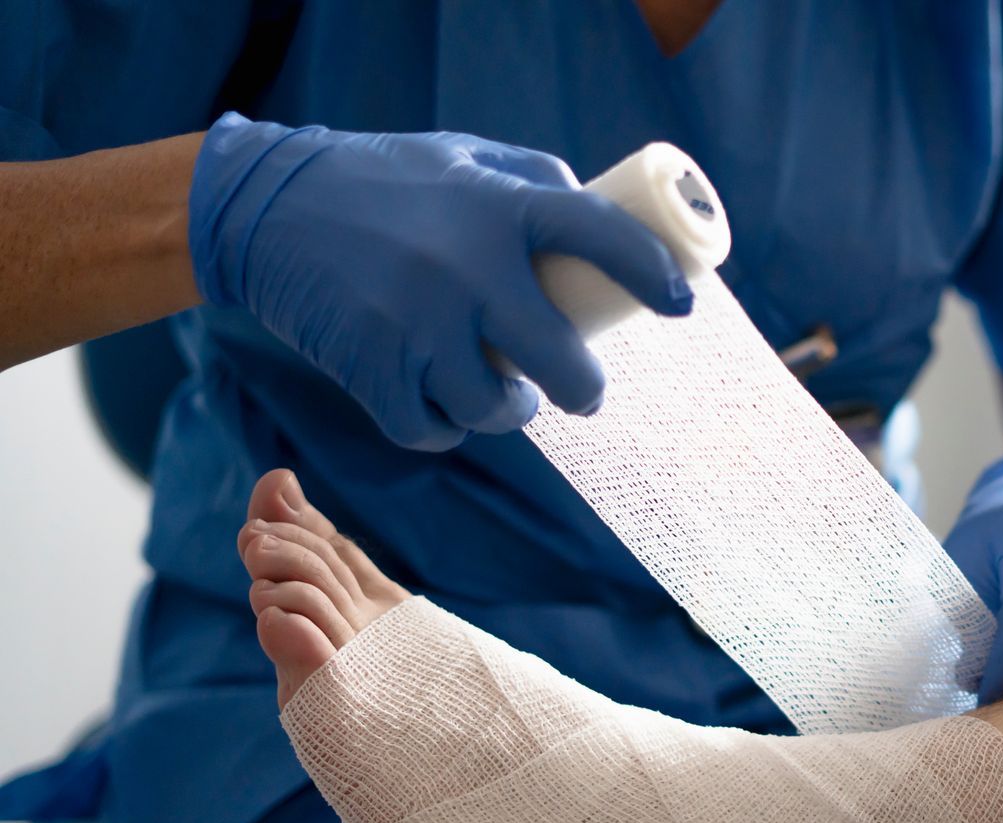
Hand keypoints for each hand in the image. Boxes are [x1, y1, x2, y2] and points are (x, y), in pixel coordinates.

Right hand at [189, 112, 690, 450]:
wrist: (264, 208)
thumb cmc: (383, 182)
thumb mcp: (463, 157)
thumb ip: (534, 181)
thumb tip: (606, 219)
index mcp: (498, 207)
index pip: (598, 237)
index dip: (650, 273)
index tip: (681, 304)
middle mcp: (465, 267)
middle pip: (561, 362)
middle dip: (584, 390)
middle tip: (584, 392)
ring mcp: (417, 323)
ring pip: (495, 408)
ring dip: (509, 412)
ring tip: (506, 395)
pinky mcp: (372, 367)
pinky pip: (433, 428)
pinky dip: (445, 426)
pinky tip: (446, 406)